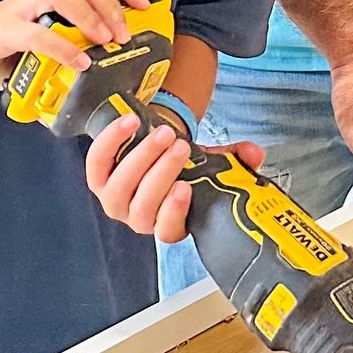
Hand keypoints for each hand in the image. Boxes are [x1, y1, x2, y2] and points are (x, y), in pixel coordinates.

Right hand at [0, 0, 147, 91]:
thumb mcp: (31, 58)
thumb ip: (58, 65)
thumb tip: (89, 91)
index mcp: (47, 3)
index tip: (146, 8)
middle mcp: (36, 0)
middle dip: (112, 1)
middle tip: (126, 33)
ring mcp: (18, 13)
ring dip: (90, 14)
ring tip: (105, 40)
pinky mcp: (0, 32)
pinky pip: (35, 33)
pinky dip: (61, 47)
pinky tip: (79, 64)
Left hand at [85, 117, 266, 247]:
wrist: (156, 153)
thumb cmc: (185, 168)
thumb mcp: (214, 167)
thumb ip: (237, 162)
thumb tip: (255, 154)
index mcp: (167, 224)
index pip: (167, 230)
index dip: (173, 212)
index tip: (186, 187)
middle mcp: (137, 218)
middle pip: (144, 204)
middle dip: (162, 173)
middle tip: (182, 147)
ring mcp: (114, 200)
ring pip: (120, 186)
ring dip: (142, 157)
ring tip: (164, 134)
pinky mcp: (96, 178)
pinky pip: (98, 161)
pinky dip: (112, 140)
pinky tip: (131, 122)